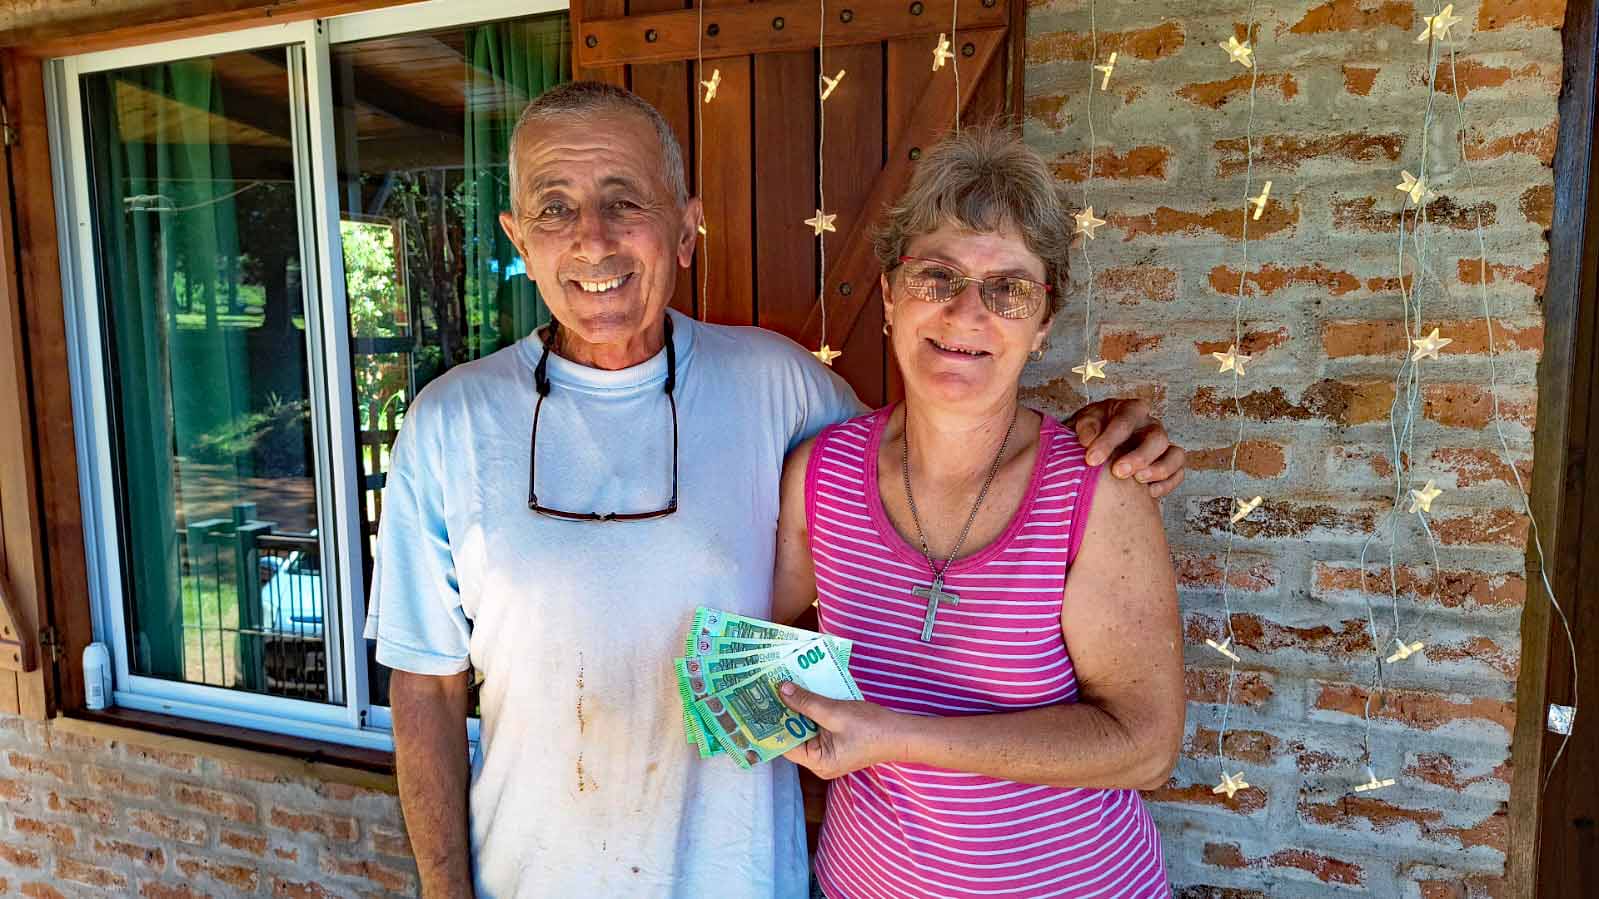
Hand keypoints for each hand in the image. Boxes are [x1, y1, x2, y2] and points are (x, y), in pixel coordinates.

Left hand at [778, 682, 901, 779]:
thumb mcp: (835, 712)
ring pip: (806, 728)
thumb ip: (807, 702)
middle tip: (769, 690)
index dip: (772, 724)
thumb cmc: (871, 728)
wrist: (902, 733)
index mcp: (817, 762)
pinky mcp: (837, 742)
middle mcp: (820, 761)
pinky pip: (818, 726)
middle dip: (785, 713)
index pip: (785, 744)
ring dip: (799, 709)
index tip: (759, 705)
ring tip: (784, 687)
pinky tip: (806, 692)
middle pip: (795, 735)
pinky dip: (813, 711)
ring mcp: (829, 752)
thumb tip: (782, 690)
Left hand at [1067, 398, 1186, 498]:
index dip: (1108, 442)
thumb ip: (1086, 427)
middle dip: (1139, 457)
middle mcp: (1150, 425)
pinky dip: (1167, 484)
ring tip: (1138, 481)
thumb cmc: (1093, 430)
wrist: (1096, 444)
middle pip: (1156, 438)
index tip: (1092, 459)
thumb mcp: (1085, 422)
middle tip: (1118, 472)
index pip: (1124, 422)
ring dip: (1159, 470)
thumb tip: (1088, 439)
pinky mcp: (1169, 464)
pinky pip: (1178, 473)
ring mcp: (1162, 445)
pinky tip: (1149, 493)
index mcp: (1130, 410)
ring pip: (1175, 455)